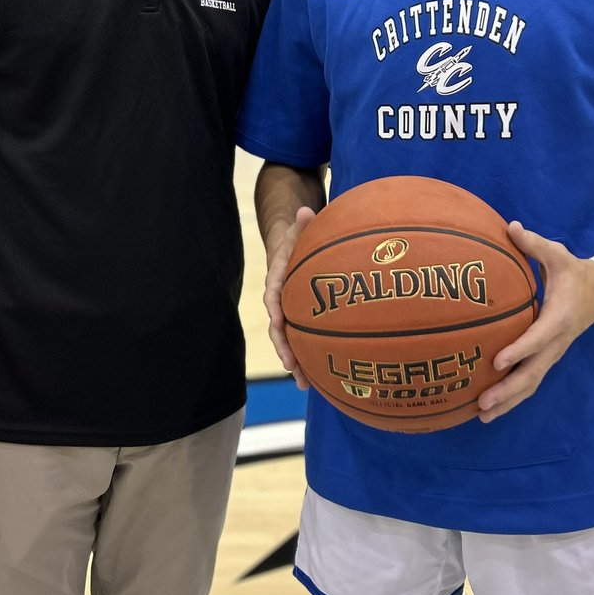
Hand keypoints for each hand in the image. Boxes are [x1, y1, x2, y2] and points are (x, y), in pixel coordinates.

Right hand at [263, 206, 317, 388]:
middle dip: (284, 348)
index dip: (275, 311)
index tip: (278, 324)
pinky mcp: (301, 320)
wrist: (291, 249)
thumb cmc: (298, 240)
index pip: (273, 297)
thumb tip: (305, 210)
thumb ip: (303, 223)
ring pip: (290, 340)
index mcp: (277, 281)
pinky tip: (320, 378)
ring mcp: (290, 313)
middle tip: (292, 366)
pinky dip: (309, 358)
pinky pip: (303, 341)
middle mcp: (280, 301)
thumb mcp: (299, 229)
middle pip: (279, 328)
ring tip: (305, 385)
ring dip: (296, 362)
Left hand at [477, 221, 593, 423]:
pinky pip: (530, 381)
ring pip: (531, 384)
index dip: (519, 350)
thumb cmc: (573, 271)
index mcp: (559, 317)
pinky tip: (489, 408)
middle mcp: (557, 341)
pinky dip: (512, 397)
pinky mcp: (548, 357)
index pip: (538, 338)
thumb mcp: (557, 254)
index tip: (497, 361)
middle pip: (533, 372)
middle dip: (508, 390)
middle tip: (482, 402)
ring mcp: (553, 353)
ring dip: (508, 401)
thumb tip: (511, 226)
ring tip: (481, 415)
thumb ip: (534, 244)